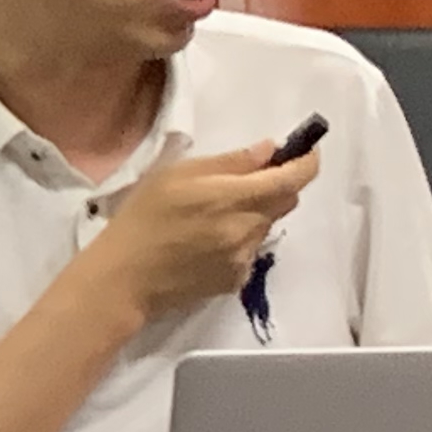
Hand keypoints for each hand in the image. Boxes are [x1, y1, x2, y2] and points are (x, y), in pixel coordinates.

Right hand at [84, 142, 321, 323]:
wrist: (125, 278)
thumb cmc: (142, 217)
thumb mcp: (176, 174)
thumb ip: (229, 162)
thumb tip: (268, 150)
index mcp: (236, 197)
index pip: (294, 178)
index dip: (307, 162)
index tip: (305, 151)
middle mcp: (249, 229)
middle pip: (286, 201)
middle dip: (275, 186)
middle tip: (241, 181)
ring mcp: (245, 258)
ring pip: (266, 226)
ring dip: (253, 214)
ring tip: (210, 217)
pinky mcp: (237, 280)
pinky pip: (250, 251)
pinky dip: (239, 240)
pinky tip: (205, 243)